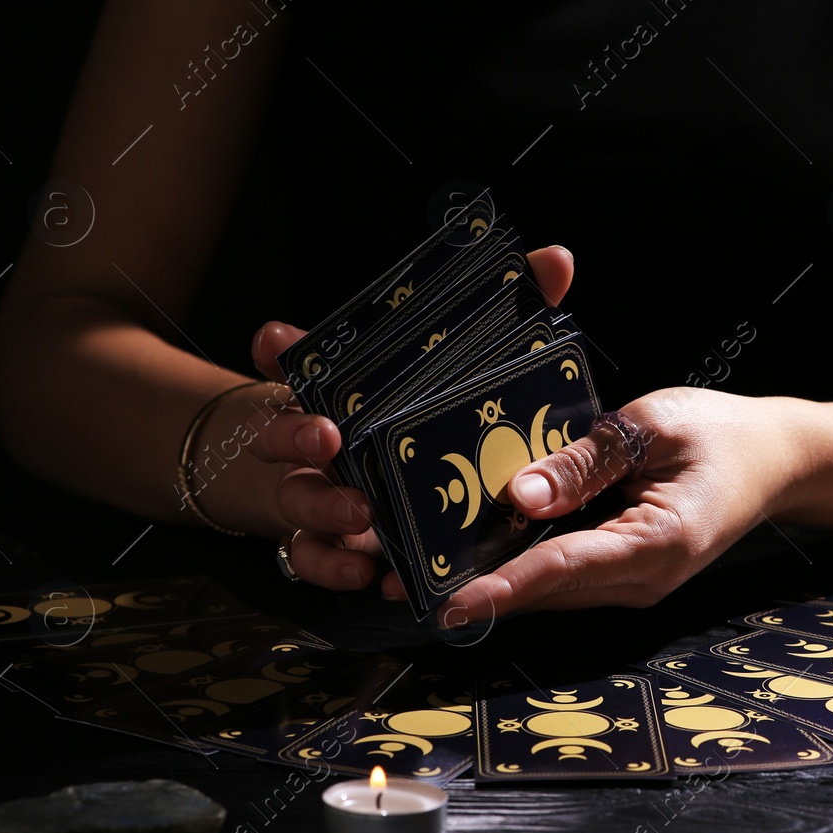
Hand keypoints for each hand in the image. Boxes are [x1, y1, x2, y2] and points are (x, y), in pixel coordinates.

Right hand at [245, 246, 575, 589]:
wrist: (410, 492)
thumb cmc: (431, 416)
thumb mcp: (474, 365)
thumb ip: (514, 306)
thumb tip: (555, 261)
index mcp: (343, 390)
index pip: (295, 358)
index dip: (280, 348)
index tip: (277, 340)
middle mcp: (320, 439)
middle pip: (282, 430)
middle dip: (293, 430)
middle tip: (327, 435)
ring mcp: (321, 493)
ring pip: (297, 499)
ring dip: (322, 505)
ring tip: (360, 510)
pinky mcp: (337, 546)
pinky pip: (318, 562)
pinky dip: (335, 568)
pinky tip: (368, 572)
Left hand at [414, 387, 809, 624]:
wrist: (778, 460)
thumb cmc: (722, 433)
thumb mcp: (652, 426)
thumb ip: (584, 461)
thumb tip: (518, 495)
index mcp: (657, 542)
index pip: (563, 568)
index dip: (501, 584)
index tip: (446, 602)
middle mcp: (645, 578)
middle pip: (546, 590)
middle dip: (475, 590)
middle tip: (398, 581)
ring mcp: (637, 583)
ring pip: (551, 590)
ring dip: (490, 582)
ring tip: (417, 571)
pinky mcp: (629, 574)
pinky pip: (566, 576)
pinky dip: (520, 567)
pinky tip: (473, 550)